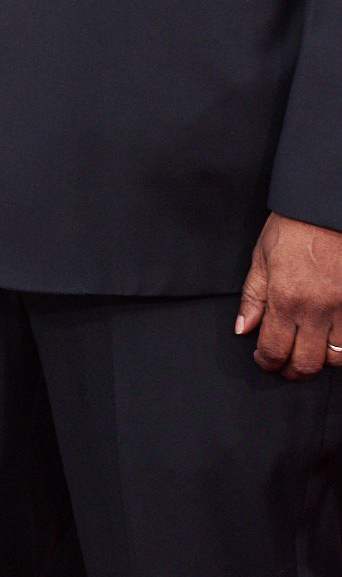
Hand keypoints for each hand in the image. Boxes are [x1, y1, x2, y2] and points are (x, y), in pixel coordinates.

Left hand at [236, 214, 341, 377]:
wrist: (326, 206)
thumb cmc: (294, 227)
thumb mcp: (262, 258)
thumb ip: (253, 297)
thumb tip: (243, 328)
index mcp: (286, 298)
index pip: (273, 350)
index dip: (265, 362)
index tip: (263, 359)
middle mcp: (317, 309)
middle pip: (306, 363)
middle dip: (292, 370)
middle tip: (286, 365)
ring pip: (336, 358)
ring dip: (321, 360)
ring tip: (310, 350)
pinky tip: (332, 340)